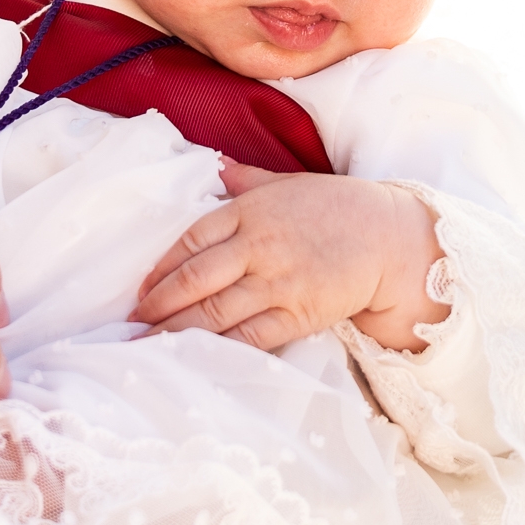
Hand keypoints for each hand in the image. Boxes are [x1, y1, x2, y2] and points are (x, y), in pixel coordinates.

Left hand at [134, 164, 442, 351]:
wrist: (391, 239)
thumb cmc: (338, 207)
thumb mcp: (288, 183)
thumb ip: (245, 179)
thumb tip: (211, 166)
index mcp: (251, 211)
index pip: (191, 239)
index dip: (161, 267)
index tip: (141, 288)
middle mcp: (259, 247)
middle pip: (195, 279)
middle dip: (159, 304)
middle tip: (133, 323)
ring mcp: (278, 283)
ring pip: (215, 312)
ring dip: (177, 331)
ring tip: (149, 344)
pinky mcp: (299, 314)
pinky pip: (251, 336)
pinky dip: (219, 349)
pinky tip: (196, 358)